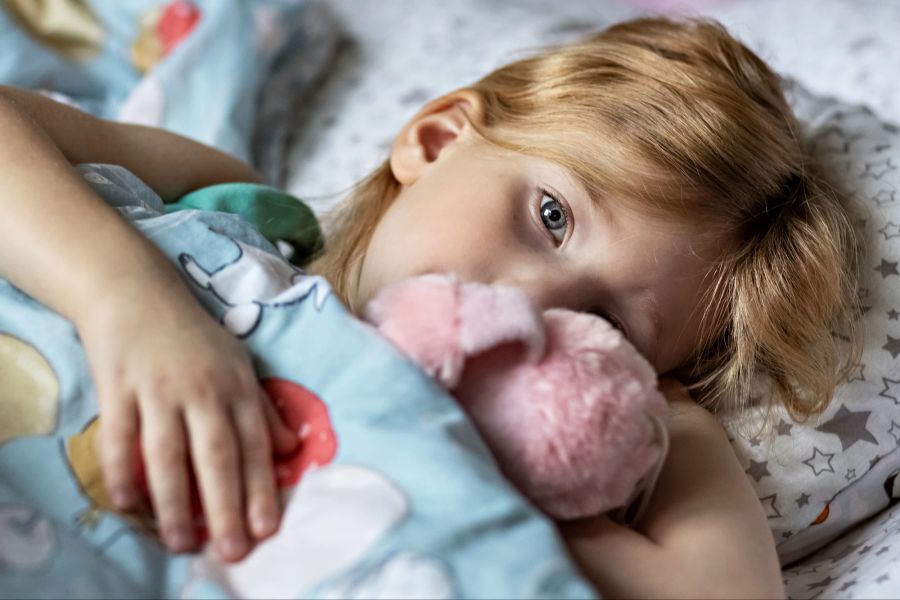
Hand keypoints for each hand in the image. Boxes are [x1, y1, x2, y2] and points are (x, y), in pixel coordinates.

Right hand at [77, 287, 297, 561]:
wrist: (137, 291)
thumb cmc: (195, 335)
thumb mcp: (239, 364)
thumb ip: (263, 409)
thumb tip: (291, 450)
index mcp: (237, 386)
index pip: (254, 445)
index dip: (262, 488)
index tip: (268, 528)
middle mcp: (203, 390)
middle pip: (217, 455)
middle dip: (227, 506)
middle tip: (233, 550)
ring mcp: (159, 388)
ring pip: (168, 453)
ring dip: (175, 502)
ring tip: (182, 542)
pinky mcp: (118, 386)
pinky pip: (119, 435)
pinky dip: (122, 469)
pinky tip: (127, 503)